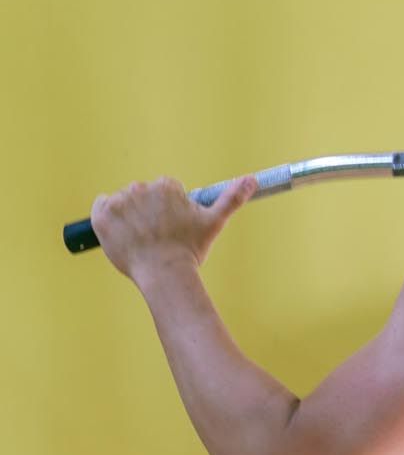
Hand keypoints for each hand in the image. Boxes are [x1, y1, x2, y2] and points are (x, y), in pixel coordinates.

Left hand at [90, 175, 256, 282]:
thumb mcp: (213, 222)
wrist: (164, 274)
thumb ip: (232, 198)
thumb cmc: (189, 250)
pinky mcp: (101, 215)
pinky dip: (108, 219)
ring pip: (123, 203)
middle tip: (157, 237)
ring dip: (129, 217)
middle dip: (147, 213)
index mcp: (165, 186)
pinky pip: (100, 208)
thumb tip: (253, 179)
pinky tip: (122, 234)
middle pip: (141, 196)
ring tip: (141, 240)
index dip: (167, 212)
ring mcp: (119, 201)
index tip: (171, 229)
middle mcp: (140, 188)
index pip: (163, 191)